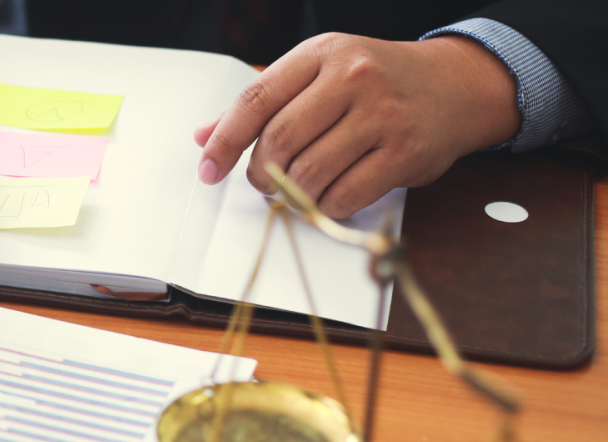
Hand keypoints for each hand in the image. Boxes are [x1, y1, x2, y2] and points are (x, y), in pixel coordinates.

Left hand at [196, 33, 519, 217]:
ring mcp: (382, 115)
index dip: (225, 141)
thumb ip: (264, 102)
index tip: (208, 169)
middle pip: (279, 141)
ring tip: (298, 189)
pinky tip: (331, 195)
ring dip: (294, 193)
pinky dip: (327, 205)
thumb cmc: (377, 80)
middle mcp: (352, 78)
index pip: (256, 100)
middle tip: (264, 184)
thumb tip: (205, 135)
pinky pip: (345, 194)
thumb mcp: (319, 72)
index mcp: (321, 54)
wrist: (455, 85)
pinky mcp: (405, 152)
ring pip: (309, 173)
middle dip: (261, 174)